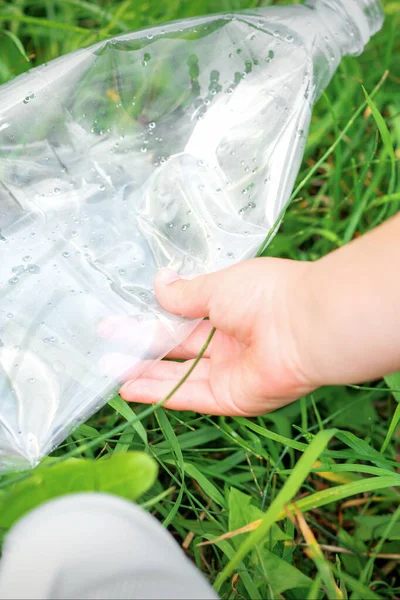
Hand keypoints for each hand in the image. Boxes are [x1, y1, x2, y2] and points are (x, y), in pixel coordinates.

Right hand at [119, 258, 315, 415]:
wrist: (302, 326)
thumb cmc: (264, 295)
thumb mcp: (217, 286)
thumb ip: (185, 293)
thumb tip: (159, 281)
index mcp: (227, 310)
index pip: (180, 317)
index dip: (149, 318)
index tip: (118, 318)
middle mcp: (227, 342)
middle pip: (175, 347)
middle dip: (139, 346)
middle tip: (104, 346)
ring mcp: (229, 372)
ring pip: (178, 374)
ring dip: (144, 373)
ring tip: (109, 370)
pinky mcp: (231, 398)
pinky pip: (190, 396)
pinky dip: (160, 394)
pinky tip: (130, 390)